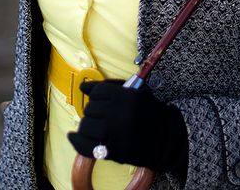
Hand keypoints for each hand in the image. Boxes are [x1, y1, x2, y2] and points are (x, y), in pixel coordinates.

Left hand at [68, 80, 187, 177]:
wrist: (164, 138)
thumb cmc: (148, 111)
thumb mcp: (136, 91)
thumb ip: (110, 86)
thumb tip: (82, 88)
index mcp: (127, 97)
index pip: (98, 92)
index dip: (97, 95)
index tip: (101, 100)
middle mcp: (120, 114)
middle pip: (90, 109)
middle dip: (93, 111)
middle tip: (102, 114)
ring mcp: (116, 134)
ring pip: (86, 126)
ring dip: (87, 125)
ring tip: (96, 126)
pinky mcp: (112, 152)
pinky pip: (85, 146)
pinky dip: (77, 141)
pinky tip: (75, 136)